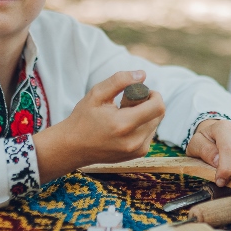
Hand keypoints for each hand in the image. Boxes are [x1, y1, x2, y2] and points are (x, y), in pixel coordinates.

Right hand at [33, 70, 164, 182]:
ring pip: (155, 124)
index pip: (158, 107)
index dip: (153, 95)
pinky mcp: (137, 155)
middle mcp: (134, 141)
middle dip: (147, 104)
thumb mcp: (97, 94)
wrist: (71, 148)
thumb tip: (142, 74)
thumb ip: (119, 80)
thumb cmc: (83, 118)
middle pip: (158, 115)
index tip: (140, 91)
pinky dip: (142, 126)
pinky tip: (123, 127)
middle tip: (126, 104)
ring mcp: (137, 151)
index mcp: (124, 125)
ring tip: (122, 116)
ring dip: (145, 116)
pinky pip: (149, 134)